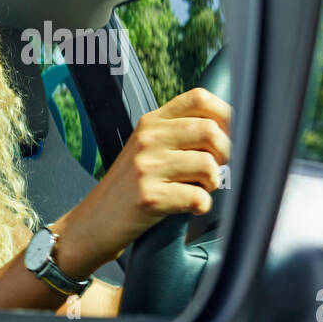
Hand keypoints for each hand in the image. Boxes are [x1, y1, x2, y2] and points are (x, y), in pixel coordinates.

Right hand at [51, 87, 230, 277]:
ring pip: (208, 165)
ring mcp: (147, 167)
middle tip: (215, 170)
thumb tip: (228, 130)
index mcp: (151, 122)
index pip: (198, 98)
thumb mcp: (146, 149)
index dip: (225, 115)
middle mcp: (148, 139)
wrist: (94, 222)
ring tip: (200, 190)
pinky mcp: (149, 197)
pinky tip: (190, 208)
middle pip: (210, 131)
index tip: (228, 136)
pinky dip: (201, 206)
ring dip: (213, 183)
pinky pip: (197, 198)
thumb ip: (178, 133)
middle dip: (225, 154)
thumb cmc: (128, 188)